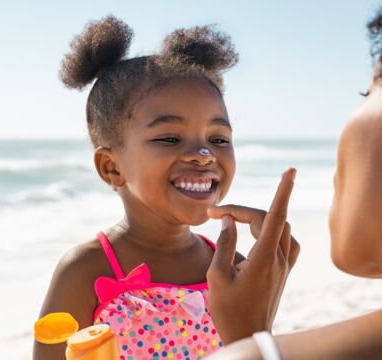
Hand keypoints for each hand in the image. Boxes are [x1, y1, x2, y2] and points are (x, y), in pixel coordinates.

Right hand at [206, 168, 299, 344]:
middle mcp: (278, 260)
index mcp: (261, 260)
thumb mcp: (216, 276)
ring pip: (281, 229)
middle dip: (243, 211)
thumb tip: (228, 220)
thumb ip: (224, 244)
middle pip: (269, 220)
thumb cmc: (228, 309)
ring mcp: (284, 266)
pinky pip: (287, 242)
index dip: (283, 192)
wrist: (248, 335)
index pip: (275, 217)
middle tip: (217, 214)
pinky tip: (259, 234)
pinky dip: (274, 230)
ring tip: (237, 221)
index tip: (289, 171)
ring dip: (261, 218)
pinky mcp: (284, 272)